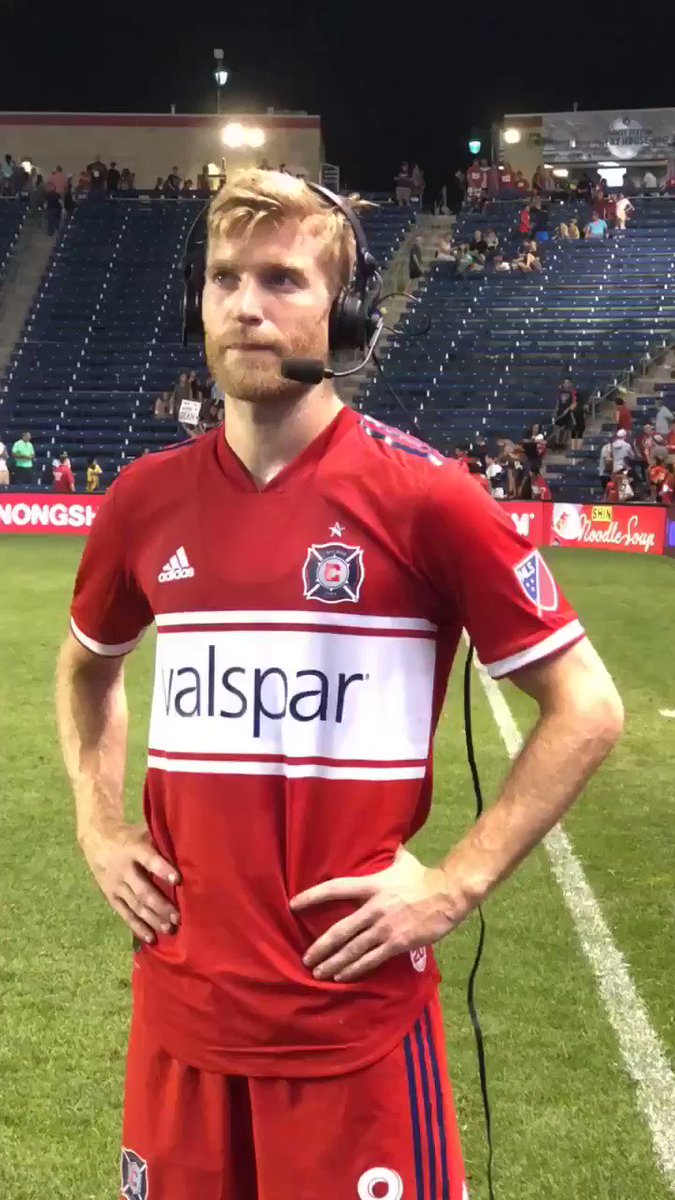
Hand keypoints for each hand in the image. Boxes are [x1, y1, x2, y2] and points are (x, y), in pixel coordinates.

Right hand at [79, 821, 180, 944]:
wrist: (96, 839)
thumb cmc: (130, 835)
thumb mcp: (144, 832)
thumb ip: (161, 844)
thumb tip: (191, 854)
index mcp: (134, 849)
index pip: (149, 860)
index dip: (163, 870)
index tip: (179, 880)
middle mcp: (123, 869)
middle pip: (143, 891)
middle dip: (161, 905)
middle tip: (178, 917)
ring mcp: (115, 885)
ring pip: (135, 906)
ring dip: (153, 919)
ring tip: (170, 929)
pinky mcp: (110, 897)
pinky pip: (125, 914)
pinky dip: (138, 927)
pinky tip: (151, 938)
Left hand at [290, 847, 455, 982]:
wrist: (448, 895)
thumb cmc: (423, 877)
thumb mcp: (402, 860)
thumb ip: (387, 853)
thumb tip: (380, 837)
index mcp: (372, 885)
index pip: (335, 889)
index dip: (312, 896)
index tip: (294, 905)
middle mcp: (374, 908)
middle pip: (340, 930)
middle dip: (320, 947)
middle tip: (306, 958)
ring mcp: (385, 929)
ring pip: (353, 950)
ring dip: (334, 963)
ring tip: (319, 972)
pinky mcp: (397, 943)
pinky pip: (371, 959)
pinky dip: (354, 969)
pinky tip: (342, 976)